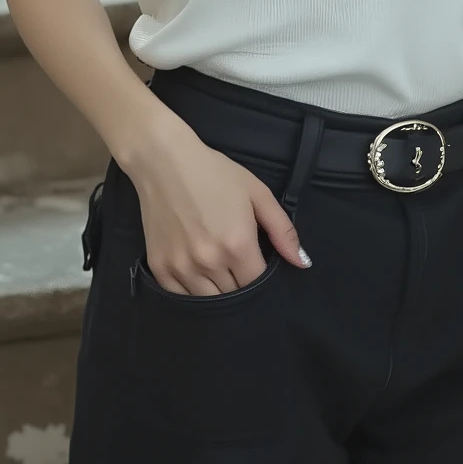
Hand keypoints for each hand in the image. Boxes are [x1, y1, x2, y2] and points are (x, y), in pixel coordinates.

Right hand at [124, 113, 311, 294]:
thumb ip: (283, 231)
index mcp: (237, 244)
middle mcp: (209, 262)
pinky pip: (180, 297)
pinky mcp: (159, 267)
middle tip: (236, 264)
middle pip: (234, 296)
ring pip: (209, 302)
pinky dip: (192, 293)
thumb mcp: (257, 193)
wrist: (164, 161)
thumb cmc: (214, 173)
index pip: (257, 284)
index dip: (261, 278)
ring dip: (217, 292)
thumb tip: (303, 263)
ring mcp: (182, 267)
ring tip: (218, 270)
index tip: (257, 264)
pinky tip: (196, 275)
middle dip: (240, 285)